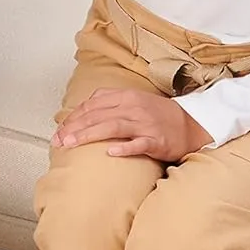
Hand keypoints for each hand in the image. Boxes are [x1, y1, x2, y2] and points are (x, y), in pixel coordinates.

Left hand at [52, 88, 211, 161]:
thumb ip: (108, 104)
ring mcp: (145, 124)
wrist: (192, 123)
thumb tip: (80, 114)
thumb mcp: (132, 102)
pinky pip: (139, 143)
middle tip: (57, 142)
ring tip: (71, 145)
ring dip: (88, 135)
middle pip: (97, 115)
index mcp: (125, 96)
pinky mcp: (157, 140)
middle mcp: (133, 107)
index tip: (58, 132)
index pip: (92, 105)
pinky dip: (124, 147)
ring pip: (112, 127)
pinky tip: (110, 153)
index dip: (73, 118)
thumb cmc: (157, 115)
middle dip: (73, 128)